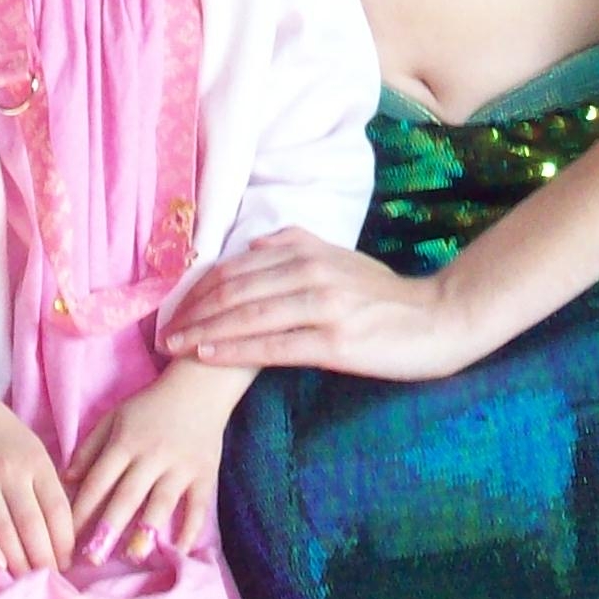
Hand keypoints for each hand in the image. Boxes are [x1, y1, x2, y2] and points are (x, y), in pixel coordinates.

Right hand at [0, 392, 77, 576]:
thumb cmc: (3, 435)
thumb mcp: (34, 450)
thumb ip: (47, 485)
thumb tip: (62, 531)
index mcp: (36, 461)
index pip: (57, 509)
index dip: (65, 541)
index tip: (69, 563)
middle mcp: (10, 472)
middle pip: (32, 525)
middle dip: (44, 559)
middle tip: (51, 579)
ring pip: (5, 532)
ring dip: (19, 561)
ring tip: (29, 579)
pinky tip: (0, 565)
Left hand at [65, 360, 243, 561]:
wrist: (200, 385)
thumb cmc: (151, 405)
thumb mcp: (115, 417)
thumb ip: (90, 448)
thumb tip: (66, 480)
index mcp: (125, 442)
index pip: (99, 481)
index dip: (81, 511)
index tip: (65, 538)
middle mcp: (152, 455)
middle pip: (127, 495)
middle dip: (108, 528)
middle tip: (91, 560)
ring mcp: (181, 465)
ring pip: (162, 502)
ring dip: (146, 530)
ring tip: (132, 558)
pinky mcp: (205, 472)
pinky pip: (198, 504)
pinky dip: (191, 528)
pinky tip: (180, 551)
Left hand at [154, 230, 482, 383]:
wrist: (438, 318)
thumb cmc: (385, 295)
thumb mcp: (340, 258)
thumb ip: (296, 247)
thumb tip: (252, 245)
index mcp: (308, 248)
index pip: (236, 266)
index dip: (199, 287)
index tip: (172, 307)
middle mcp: (311, 270)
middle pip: (234, 288)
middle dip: (191, 310)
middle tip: (160, 331)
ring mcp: (323, 305)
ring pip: (247, 314)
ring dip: (202, 330)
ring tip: (172, 344)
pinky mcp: (334, 341)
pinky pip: (272, 344)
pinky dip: (234, 348)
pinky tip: (207, 353)